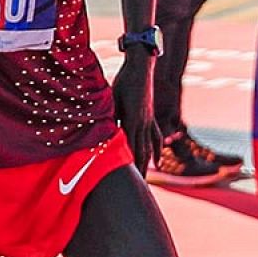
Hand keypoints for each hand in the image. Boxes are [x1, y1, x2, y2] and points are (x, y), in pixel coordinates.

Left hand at [112, 52, 160, 172]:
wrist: (141, 68)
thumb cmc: (123, 81)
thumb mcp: (112, 98)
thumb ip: (108, 117)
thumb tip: (100, 131)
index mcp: (131, 120)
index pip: (129, 147)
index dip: (127, 164)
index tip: (125, 179)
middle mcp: (143, 124)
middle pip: (141, 152)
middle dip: (138, 171)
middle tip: (136, 188)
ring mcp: (149, 122)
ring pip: (149, 148)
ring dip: (147, 165)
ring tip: (145, 181)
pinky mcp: (150, 118)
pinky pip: (155, 138)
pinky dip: (156, 151)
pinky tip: (157, 163)